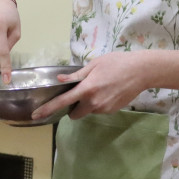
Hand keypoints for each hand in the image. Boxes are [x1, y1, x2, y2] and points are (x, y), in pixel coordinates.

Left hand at [31, 52, 148, 121]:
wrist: (142, 71)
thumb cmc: (117, 63)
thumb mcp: (94, 64)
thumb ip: (76, 75)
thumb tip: (59, 79)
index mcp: (87, 89)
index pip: (63, 102)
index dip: (47, 109)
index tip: (36, 115)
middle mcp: (94, 103)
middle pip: (74, 114)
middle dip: (72, 107)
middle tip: (79, 94)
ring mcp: (104, 109)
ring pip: (88, 111)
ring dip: (87, 104)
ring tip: (99, 87)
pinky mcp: (112, 111)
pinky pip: (98, 110)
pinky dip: (98, 104)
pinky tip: (108, 91)